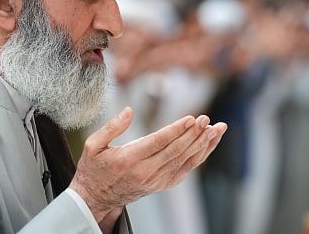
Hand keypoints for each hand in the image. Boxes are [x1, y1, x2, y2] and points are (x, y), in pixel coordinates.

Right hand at [69, 107, 226, 225]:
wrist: (96, 197)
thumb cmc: (93, 168)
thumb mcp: (93, 145)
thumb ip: (111, 127)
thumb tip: (129, 111)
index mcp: (129, 160)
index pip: (159, 142)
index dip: (177, 130)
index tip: (191, 118)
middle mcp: (145, 172)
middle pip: (176, 151)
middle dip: (194, 134)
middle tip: (206, 119)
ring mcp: (155, 181)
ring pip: (184, 161)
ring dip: (201, 145)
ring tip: (215, 129)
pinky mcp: (161, 185)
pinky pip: (184, 170)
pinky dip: (198, 157)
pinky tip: (207, 144)